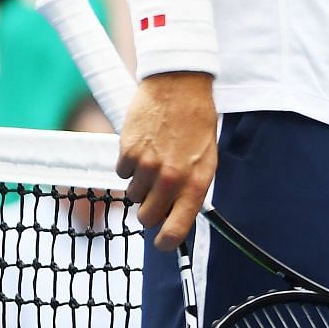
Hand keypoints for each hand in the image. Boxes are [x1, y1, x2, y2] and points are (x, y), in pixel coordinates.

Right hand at [118, 72, 217, 250]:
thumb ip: (191, 187)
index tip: (163, 242)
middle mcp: (172, 178)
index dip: (167, 241)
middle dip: (150, 209)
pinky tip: (143, 145)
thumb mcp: (206, 157)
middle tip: (157, 191)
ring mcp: (147, 166)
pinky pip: (122, 174)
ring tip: (154, 158)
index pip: (176, 229)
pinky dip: (129, 164)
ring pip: (133, 195)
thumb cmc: (196, 122)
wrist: (179, 85)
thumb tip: (176, 215)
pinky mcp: (127, 153)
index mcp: (195, 181)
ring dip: (141, 183)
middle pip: (147, 218)